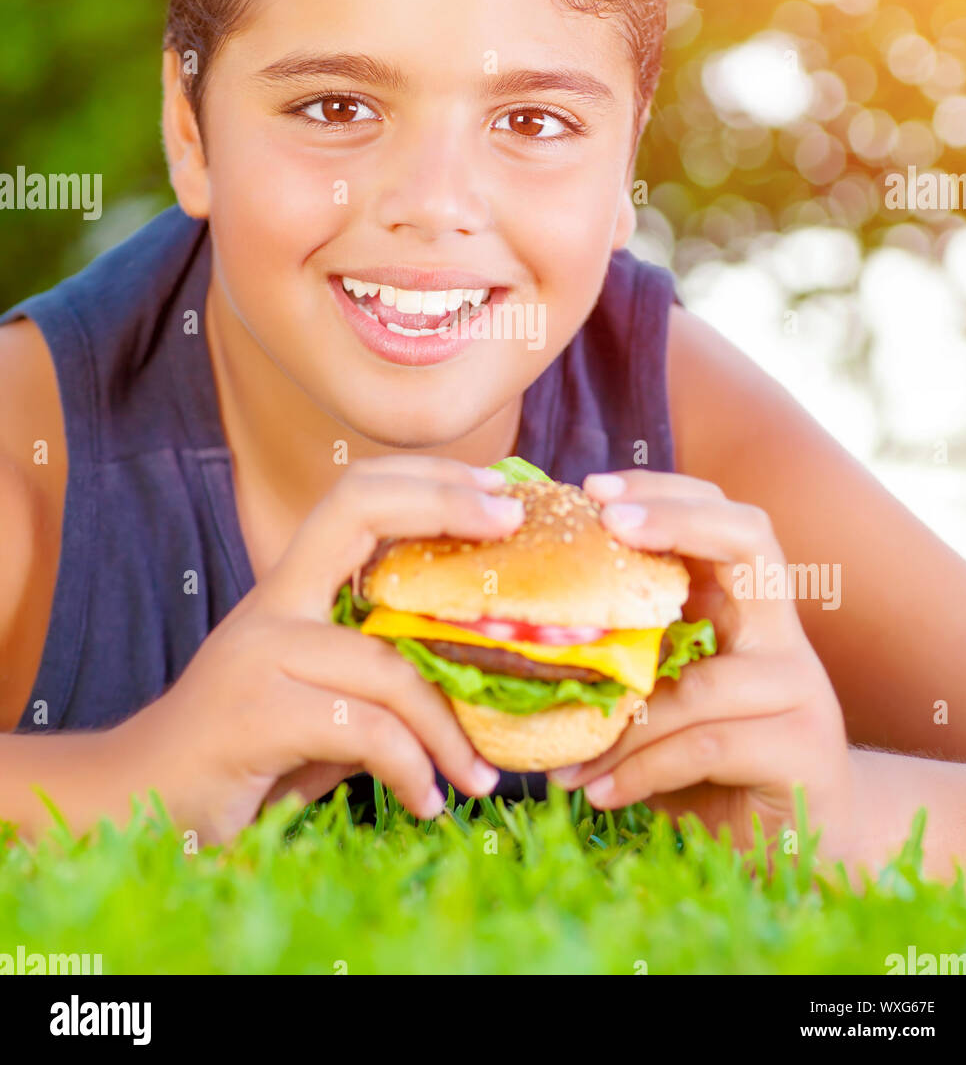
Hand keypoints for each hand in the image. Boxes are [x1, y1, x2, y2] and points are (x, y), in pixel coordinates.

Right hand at [119, 456, 524, 841]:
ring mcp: (259, 653)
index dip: (430, 479)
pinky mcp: (253, 715)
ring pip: (387, 661)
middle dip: (445, 502)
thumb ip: (380, 675)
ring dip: (449, 728)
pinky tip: (425, 800)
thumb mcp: (322, 703)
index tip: (500, 491)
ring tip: (479, 776)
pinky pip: (364, 730)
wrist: (134, 804)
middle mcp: (272, 605)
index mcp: (289, 589)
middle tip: (514, 528)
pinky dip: (411, 769)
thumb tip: (481, 671)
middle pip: (359, 510)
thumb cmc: (244, 755)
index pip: (357, 495)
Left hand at [548, 471, 856, 861]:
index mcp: (746, 607)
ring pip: (700, 682)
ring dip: (622, 722)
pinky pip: (704, 745)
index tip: (597, 489)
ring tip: (563, 758)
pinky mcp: (801, 748)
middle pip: (749, 539)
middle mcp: (781, 632)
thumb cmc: (709, 761)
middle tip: (608, 521)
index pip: (724, 517)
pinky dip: (640, 771)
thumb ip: (632, 653)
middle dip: (676, 519)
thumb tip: (528, 620)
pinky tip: (599, 791)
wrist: (799, 843)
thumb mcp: (666, 693)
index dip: (668, 492)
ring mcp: (799, 687)